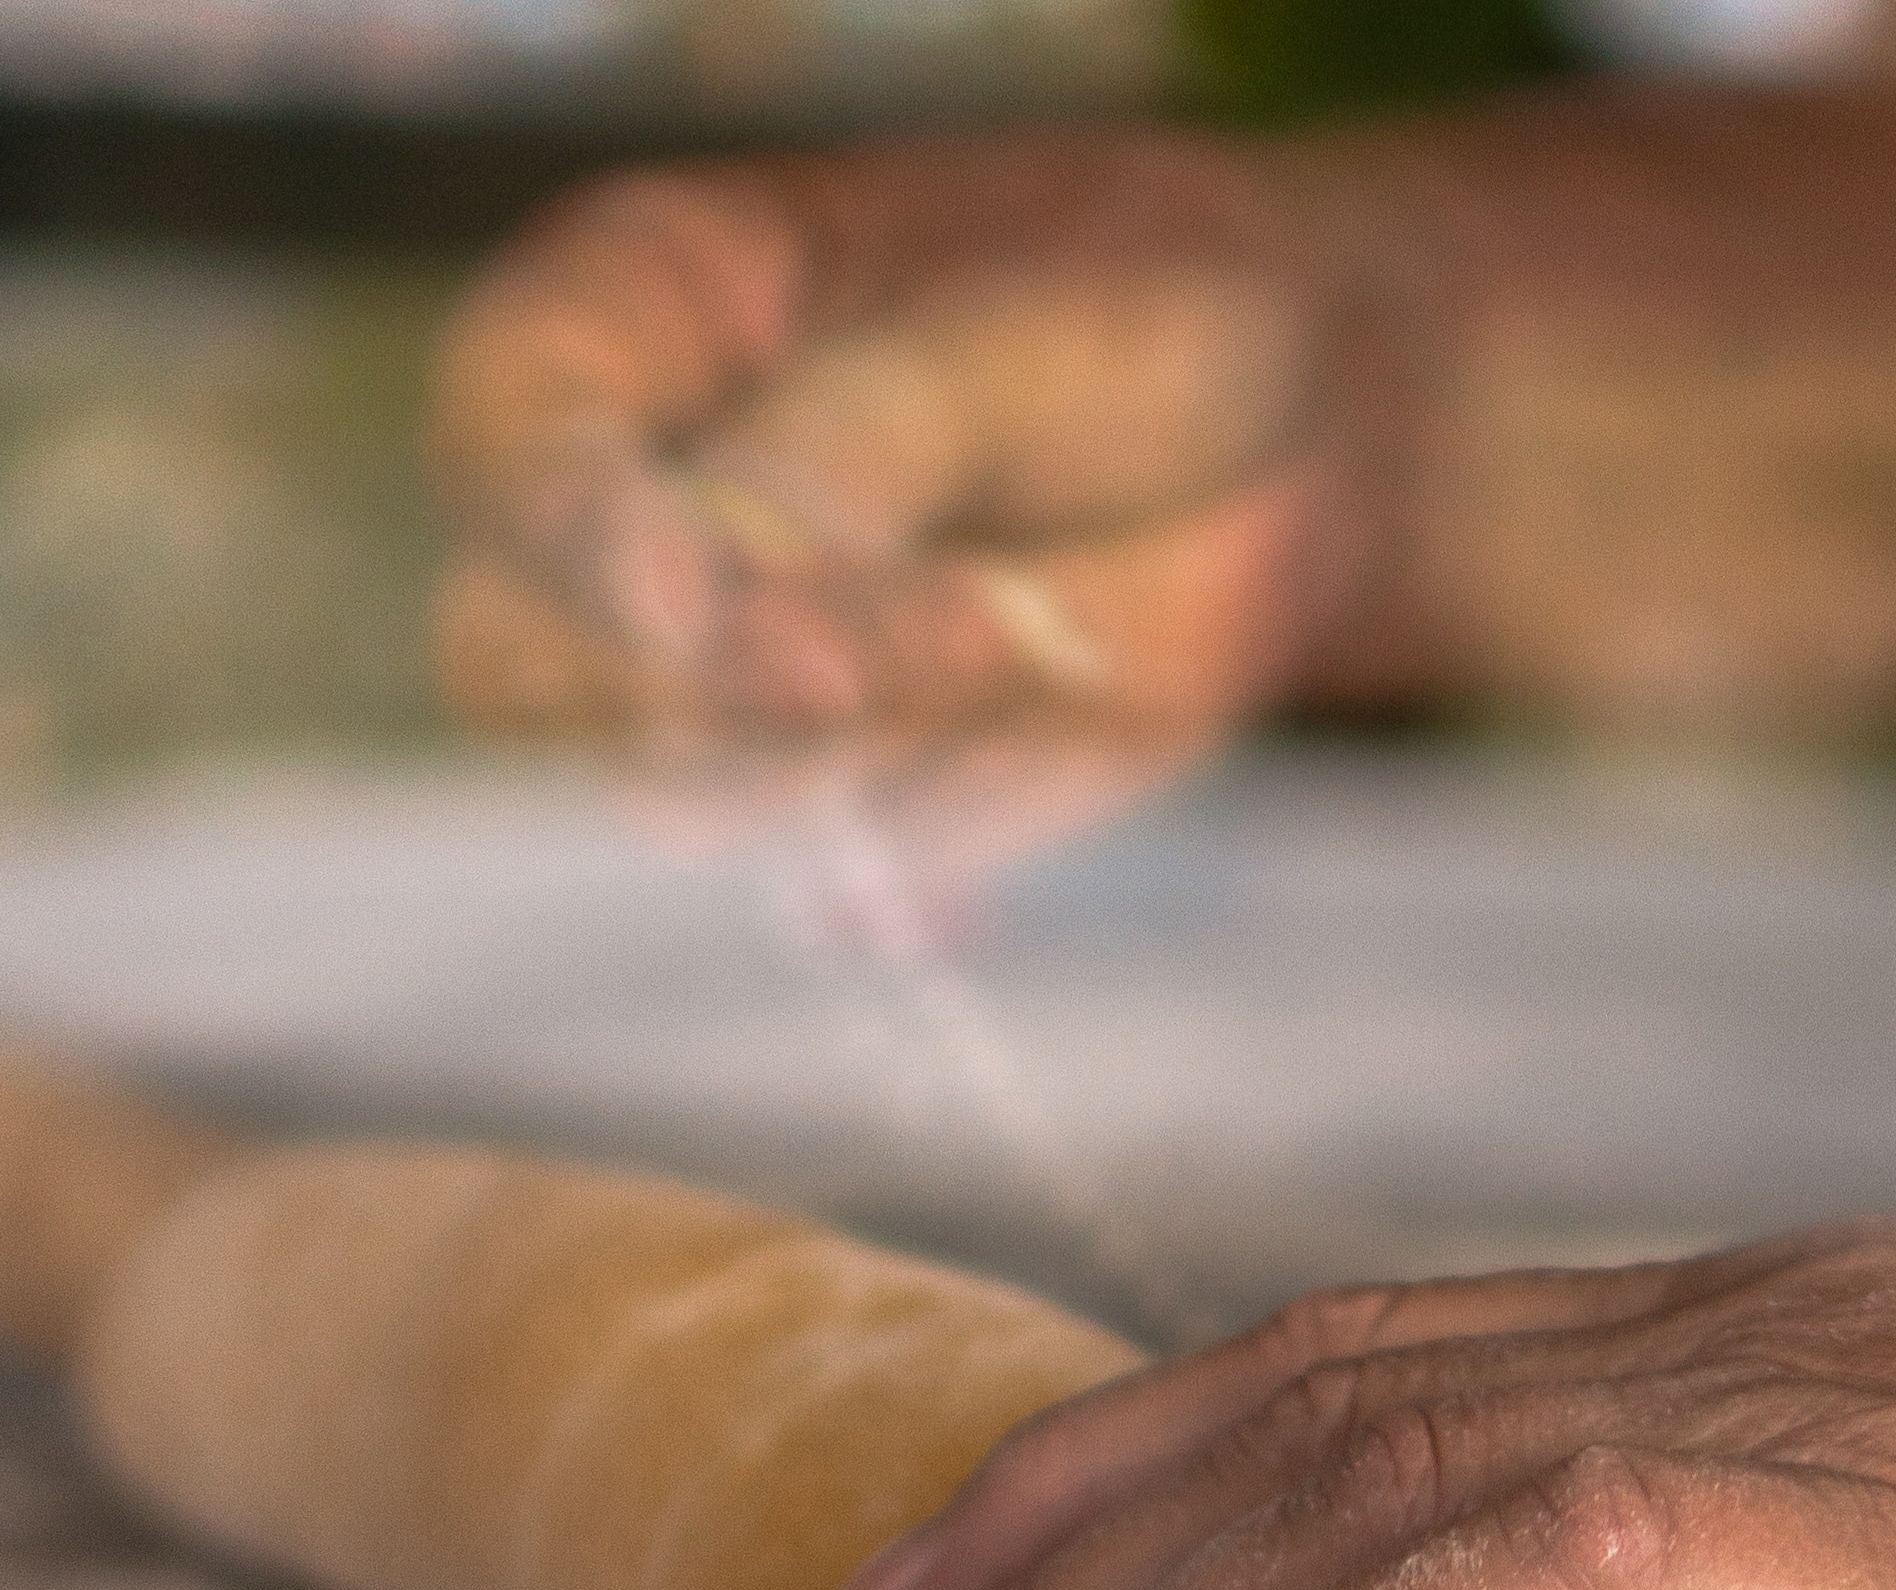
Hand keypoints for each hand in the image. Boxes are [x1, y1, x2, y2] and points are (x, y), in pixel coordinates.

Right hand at [429, 135, 1381, 849]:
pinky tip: (1025, 729)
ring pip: (667, 786)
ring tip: (1016, 633)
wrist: (1296, 454)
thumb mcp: (1000, 345)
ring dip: (829, 754)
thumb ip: (854, 451)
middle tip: (856, 669)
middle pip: (519, 659)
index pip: (507, 448)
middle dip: (681, 685)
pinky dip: (916, 828)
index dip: (571, 536)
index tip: (689, 599)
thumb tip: (730, 593)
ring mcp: (719, 681)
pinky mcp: (840, 804)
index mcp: (631, 326)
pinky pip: (821, 864)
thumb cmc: (1136, 329)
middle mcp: (633, 512)